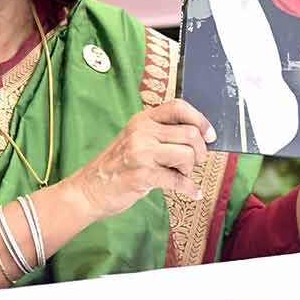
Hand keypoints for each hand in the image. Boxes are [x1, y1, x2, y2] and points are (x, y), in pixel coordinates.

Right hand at [66, 99, 215, 220]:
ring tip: (182, 175)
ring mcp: (142, 152)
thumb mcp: (136, 139)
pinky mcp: (143, 175)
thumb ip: (161, 134)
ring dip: (191, 169)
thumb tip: (198, 137)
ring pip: (187, 155)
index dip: (200, 119)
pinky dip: (190, 188)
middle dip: (200, 151)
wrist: (90, 188)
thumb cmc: (117, 166)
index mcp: (142, 119)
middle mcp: (142, 132)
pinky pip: (178, 180)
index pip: (178, 107)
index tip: (209, 135)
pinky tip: (192, 192)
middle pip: (190, 133)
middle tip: (195, 163)